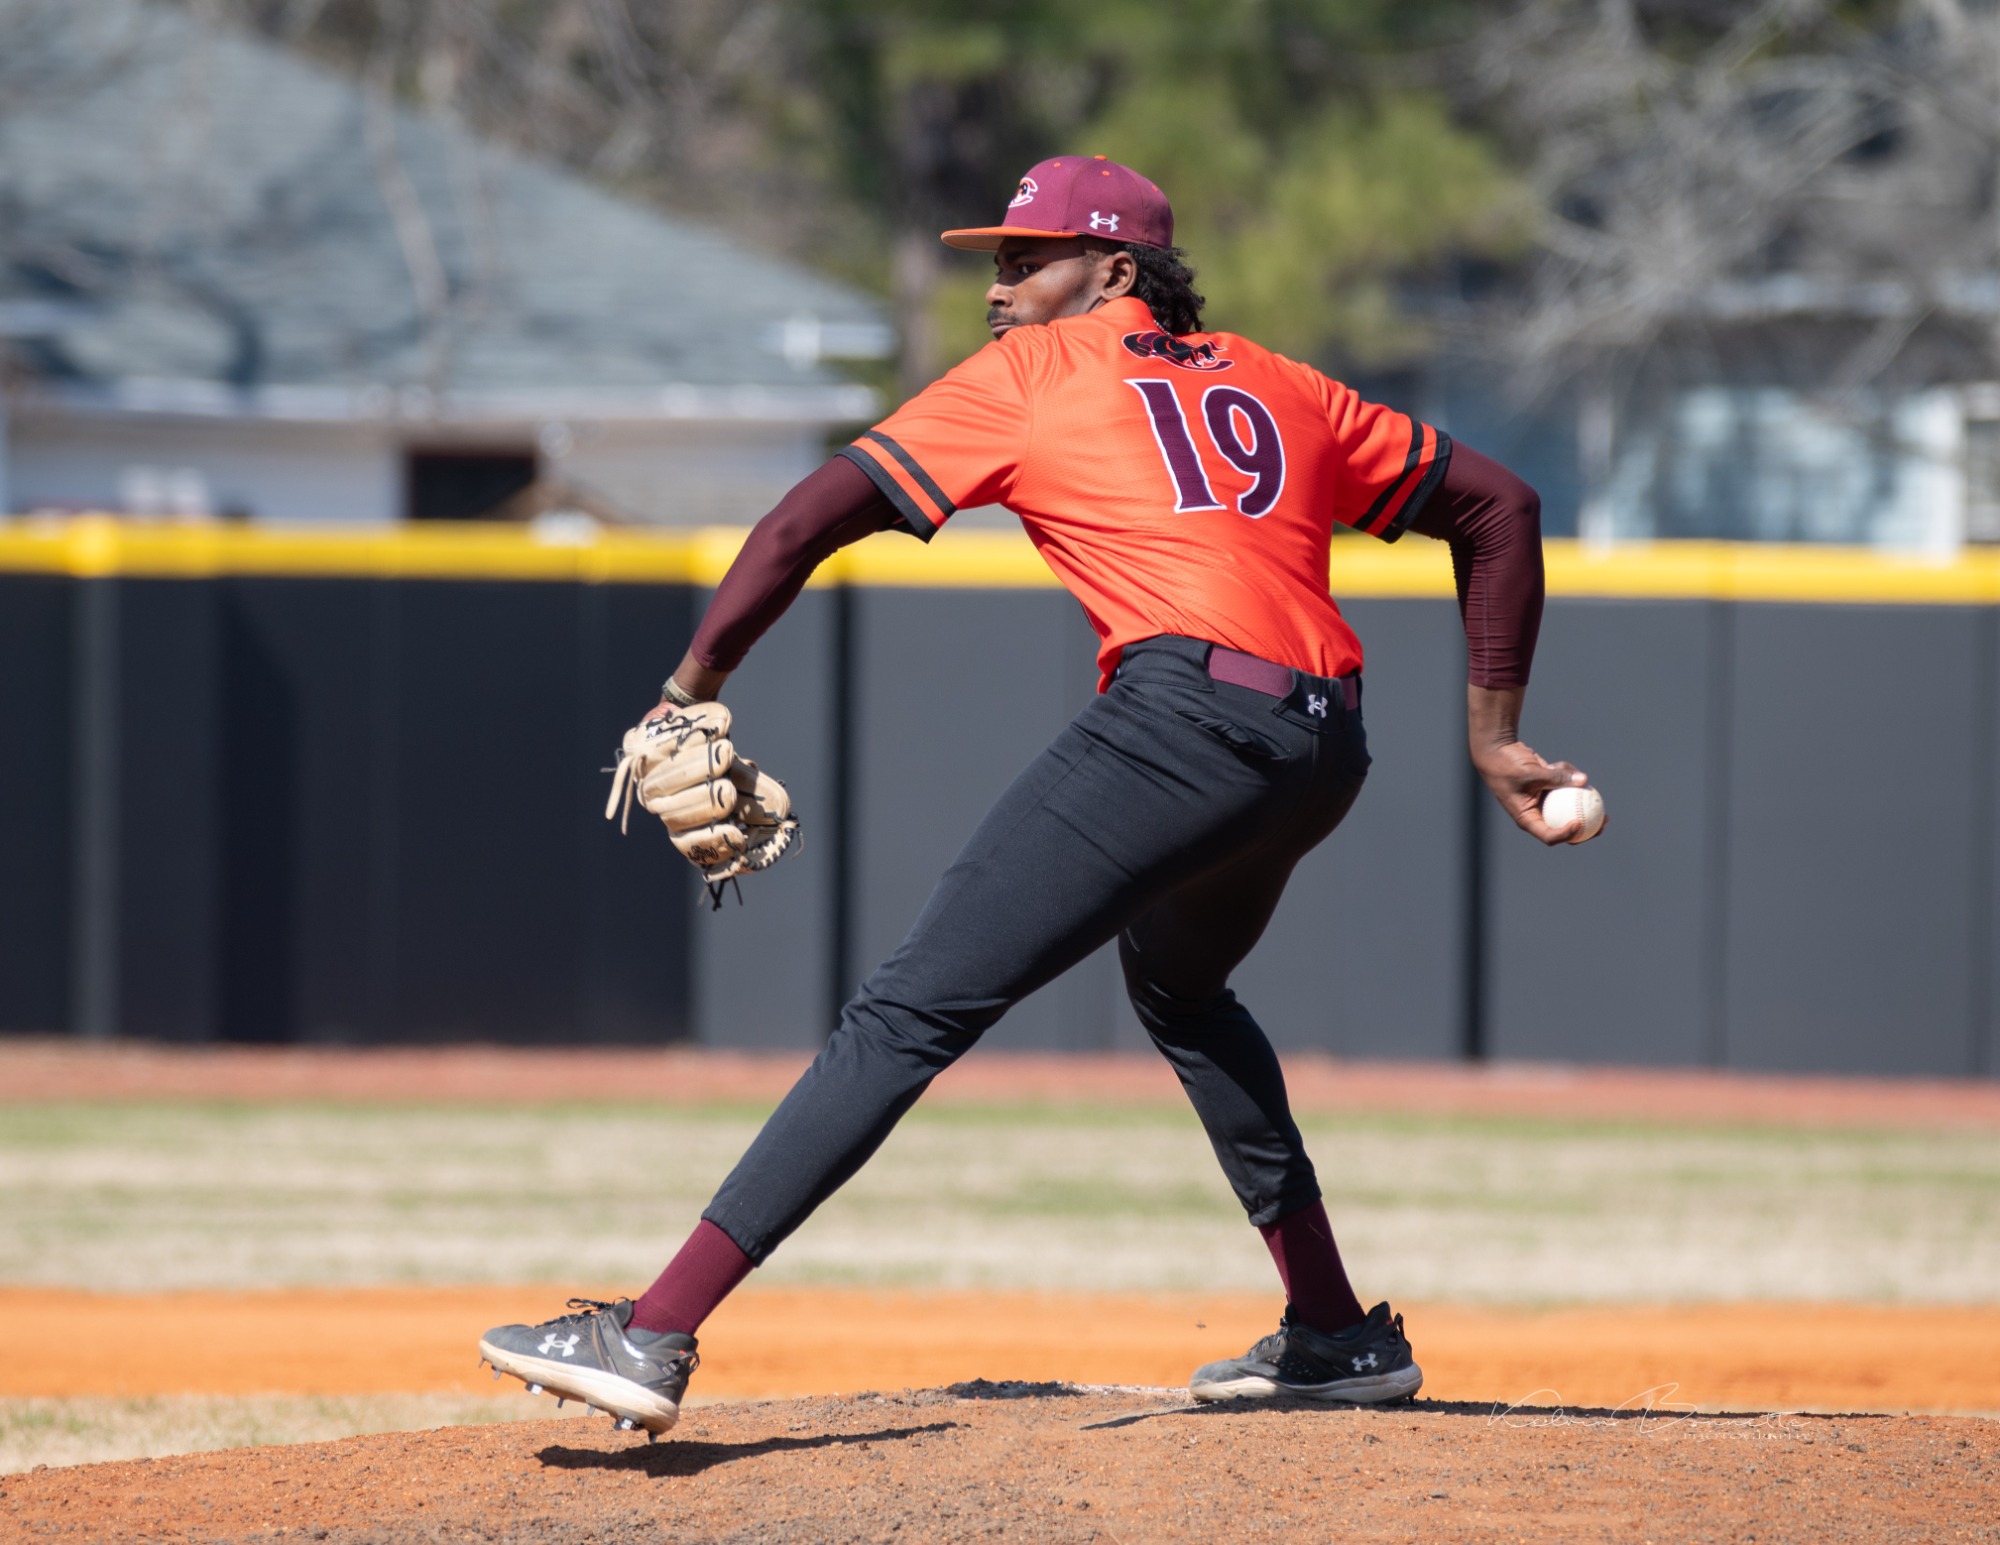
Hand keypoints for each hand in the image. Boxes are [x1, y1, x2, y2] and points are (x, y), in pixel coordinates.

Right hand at [1474, 740, 1591, 845]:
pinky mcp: (1548, 789)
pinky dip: (1565, 774)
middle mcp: (1537, 813)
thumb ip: (1556, 777)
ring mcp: (1544, 802)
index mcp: (1528, 819)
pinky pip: (1565, 786)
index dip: (1567, 834)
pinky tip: (1560, 764)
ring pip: (1569, 804)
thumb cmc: (1506, 766)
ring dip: (1574, 790)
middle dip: (1588, 826)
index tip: (1580, 823)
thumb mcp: (1530, 773)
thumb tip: (1584, 780)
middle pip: (1565, 827)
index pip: (1549, 835)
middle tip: (1605, 821)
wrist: (1496, 752)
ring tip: (1576, 776)